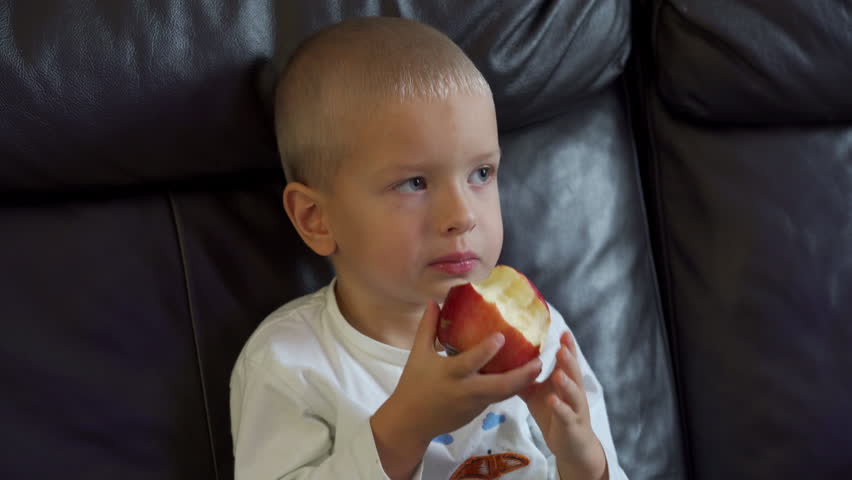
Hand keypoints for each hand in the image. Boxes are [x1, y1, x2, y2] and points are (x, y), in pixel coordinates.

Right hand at [371, 301, 541, 478]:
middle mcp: (465, 391)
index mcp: (449, 374)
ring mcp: (474, 404)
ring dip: (523, 382)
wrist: (411, 423)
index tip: (502, 337)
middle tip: (539, 361)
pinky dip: (512, 388)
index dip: (486, 351)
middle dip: (521, 376)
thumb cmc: (413, 385)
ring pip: (504, 395)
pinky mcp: (477, 412)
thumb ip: (428, 327)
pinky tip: (525, 376)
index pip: (469, 362)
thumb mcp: (418, 354)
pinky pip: (498, 398)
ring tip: (539, 367)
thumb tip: (433, 301)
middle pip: (499, 386)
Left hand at [520, 331, 606, 479]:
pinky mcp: (572, 425)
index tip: (563, 332)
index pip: (567, 361)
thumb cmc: (554, 414)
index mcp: (566, 382)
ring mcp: (575, 409)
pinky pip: (566, 415)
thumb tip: (504, 361)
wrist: (571, 445)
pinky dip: (560, 408)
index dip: (567, 347)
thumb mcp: (537, 394)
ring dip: (567, 383)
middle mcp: (574, 392)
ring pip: (573, 394)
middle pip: (573, 373)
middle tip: (562, 347)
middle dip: (569, 360)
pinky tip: (552, 401)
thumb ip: (525, 377)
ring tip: (558, 374)